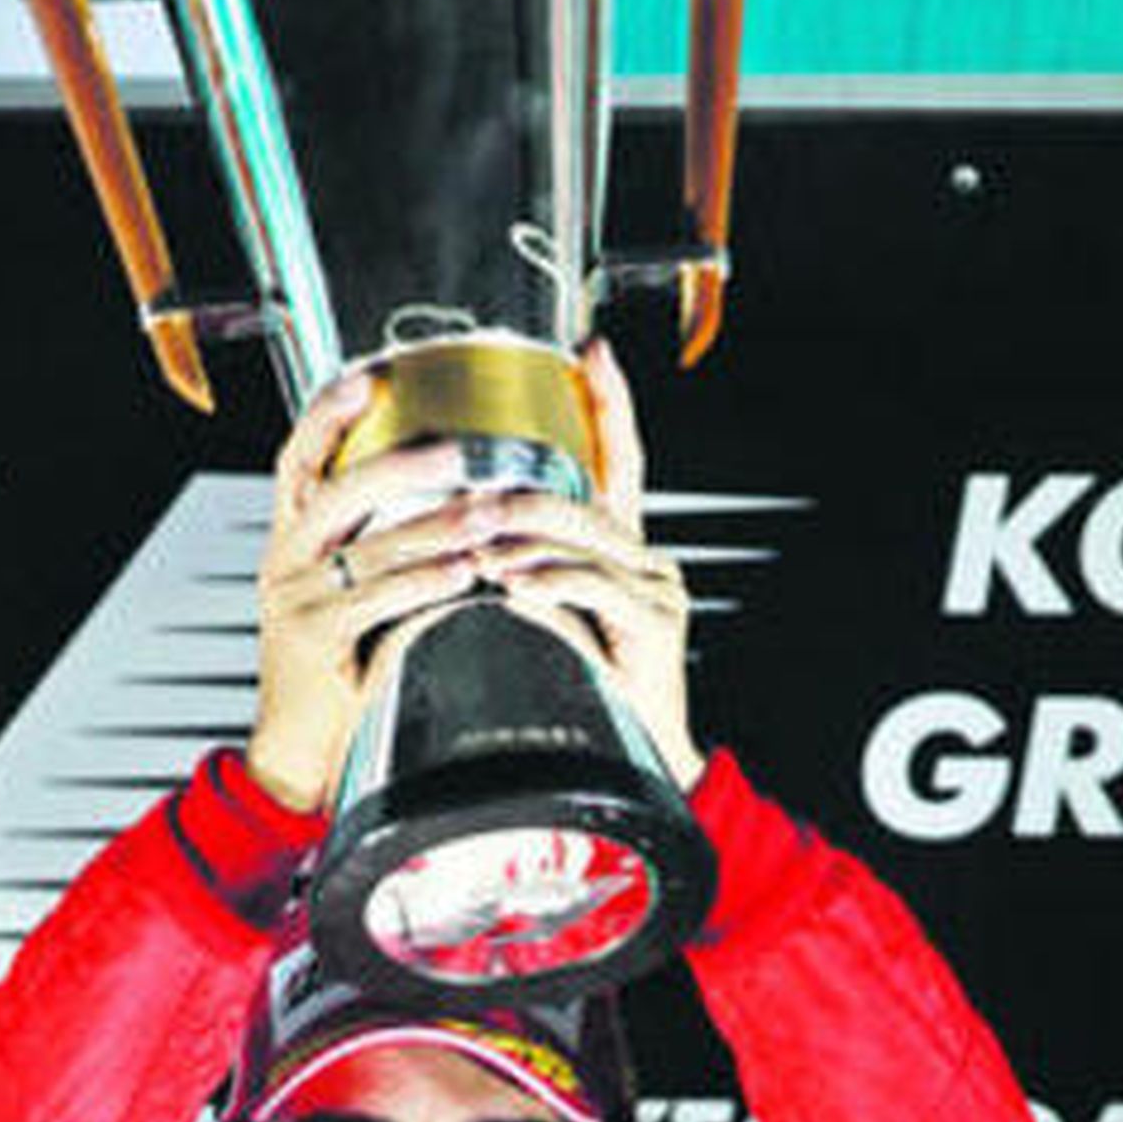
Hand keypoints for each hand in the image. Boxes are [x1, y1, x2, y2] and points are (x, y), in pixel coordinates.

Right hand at [245, 376, 495, 812]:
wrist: (299, 744)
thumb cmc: (335, 666)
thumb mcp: (344, 594)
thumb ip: (378, 547)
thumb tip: (453, 500)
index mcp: (291, 539)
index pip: (299, 460)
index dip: (328, 415)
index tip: (367, 376)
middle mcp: (286, 560)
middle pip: (336, 492)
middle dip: (399, 466)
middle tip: (458, 450)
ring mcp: (294, 600)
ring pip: (367, 548)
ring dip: (433, 528)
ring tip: (483, 512)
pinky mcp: (313, 641)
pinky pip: (374, 601)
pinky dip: (421, 583)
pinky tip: (461, 574)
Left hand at [470, 342, 704, 791]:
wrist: (634, 769)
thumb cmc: (586, 696)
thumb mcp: (549, 621)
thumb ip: (524, 574)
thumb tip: (467, 541)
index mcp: (620, 549)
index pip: (619, 460)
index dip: (609, 404)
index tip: (593, 352)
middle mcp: (645, 560)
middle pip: (583, 501)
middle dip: (520, 496)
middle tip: (468, 497)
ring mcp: (655, 590)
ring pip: (584, 541)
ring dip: (523, 541)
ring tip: (477, 545)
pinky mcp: (654, 626)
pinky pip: (596, 589)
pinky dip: (551, 583)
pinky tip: (515, 584)